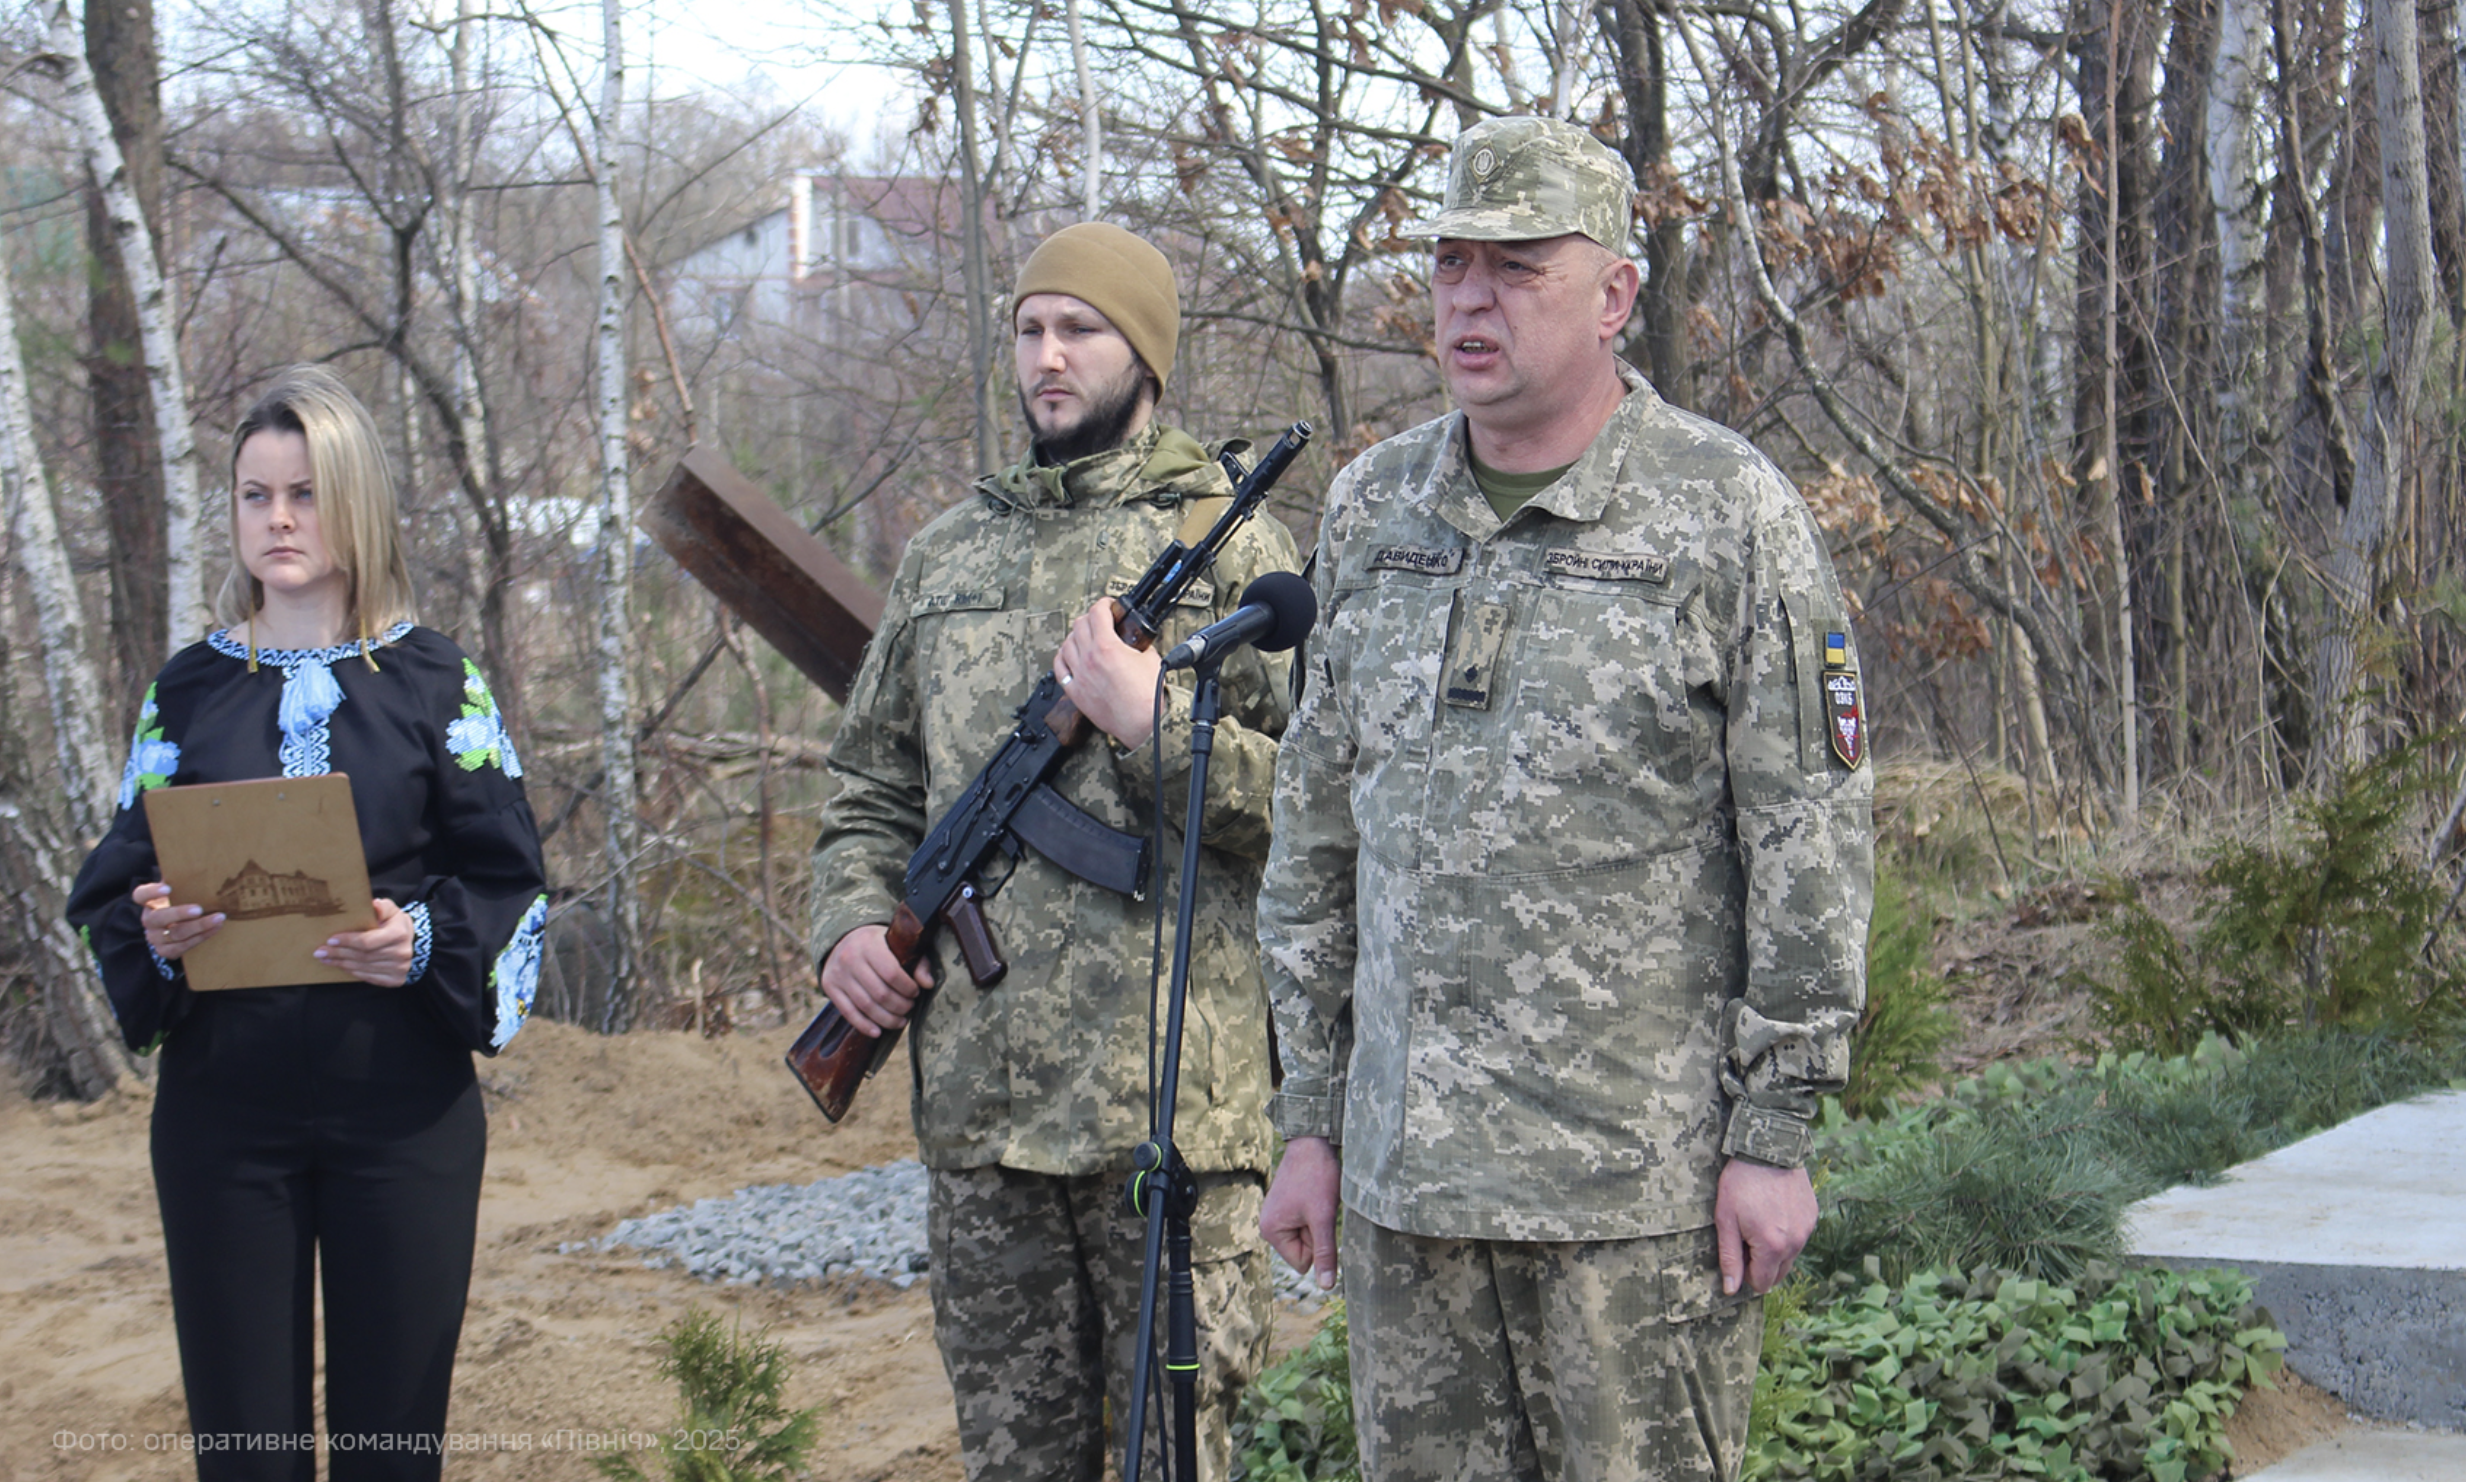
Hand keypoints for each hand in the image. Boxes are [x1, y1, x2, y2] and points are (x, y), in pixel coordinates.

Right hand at [134, 882, 222, 960]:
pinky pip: (182, 947)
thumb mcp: (180, 889)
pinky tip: (215, 928)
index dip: (152, 892)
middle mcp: (148, 920)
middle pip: (158, 918)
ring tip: (219, 918)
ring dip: (199, 927)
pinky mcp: (165, 950)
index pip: (140, 895)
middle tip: (199, 909)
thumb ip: (184, 879)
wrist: (180, 926)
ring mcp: (155, 937)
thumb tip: (203, 861)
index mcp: (149, 902)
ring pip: (175, 934)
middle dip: (180, 914)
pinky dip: (201, 937)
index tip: (168, 888)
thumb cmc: (183, 901)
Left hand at [318, 898, 415, 986]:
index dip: (347, 941)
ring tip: (325, 958)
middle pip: (362, 956)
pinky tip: (341, 966)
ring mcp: (399, 969)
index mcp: (399, 934)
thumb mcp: (392, 911)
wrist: (413, 944)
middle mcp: (401, 953)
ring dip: (341, 964)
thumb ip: (382, 907)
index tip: (330, 940)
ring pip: (362, 968)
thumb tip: (373, 904)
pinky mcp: (395, 980)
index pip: (367, 941)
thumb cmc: (396, 925)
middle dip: (338, 953)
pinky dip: (352, 972)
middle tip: (320, 951)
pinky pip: (368, 977)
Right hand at [819, 923, 932, 1036]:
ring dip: (887, 1019)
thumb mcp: (899, 946)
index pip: (892, 973)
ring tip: (900, 1021)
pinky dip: (864, 1025)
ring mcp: (838, 973)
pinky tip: (878, 1032)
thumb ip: (918, 963)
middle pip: (880, 993)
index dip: (908, 988)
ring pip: (866, 1006)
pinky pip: (848, 1012)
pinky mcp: (829, 986)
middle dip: (900, 1006)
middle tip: (909, 1007)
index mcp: (870, 944)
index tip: (915, 992)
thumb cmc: (880, 945)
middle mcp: (850, 957)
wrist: (845, 938)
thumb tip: (928, 984)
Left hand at [1053, 599, 1163, 748]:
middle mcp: (1089, 659)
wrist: (1143, 724)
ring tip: (1085, 636)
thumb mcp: (1150, 658)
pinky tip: (1070, 656)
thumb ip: (1138, 643)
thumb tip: (1134, 638)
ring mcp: (1080, 676)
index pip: (1097, 613)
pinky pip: (1060, 669)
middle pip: (1079, 625)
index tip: (1108, 606)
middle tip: (1100, 620)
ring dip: (1076, 636)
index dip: (1104, 604)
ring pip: (1066, 644)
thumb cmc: (1149, 696)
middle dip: (1091, 618)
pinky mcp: (1076, 692)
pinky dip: (1063, 657)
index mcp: (1106, 647)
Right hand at [1262, 1135, 1341, 1290]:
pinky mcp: (1286, 1207)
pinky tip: (1314, 1195)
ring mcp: (1276, 1216)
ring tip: (1317, 1200)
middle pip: (1304, 1251)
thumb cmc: (1317, 1177)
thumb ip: (1325, 1253)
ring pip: (1307, 1236)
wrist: (1313, 1142)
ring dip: (1318, 1222)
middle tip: (1317, 1207)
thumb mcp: (1323, 1218)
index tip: (1315, 1217)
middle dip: (1316, 1232)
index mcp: (1271, 1231)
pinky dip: (1315, 1213)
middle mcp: (1268, 1226)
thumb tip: (1327, 1286)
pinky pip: (1306, 1223)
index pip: (1302, 1263)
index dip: (1316, 1244)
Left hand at [1715, 1159, 1818, 1294]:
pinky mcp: (1812, 1216)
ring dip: (1774, 1250)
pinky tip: (1773, 1211)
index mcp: (1773, 1247)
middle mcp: (1796, 1243)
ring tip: (1759, 1221)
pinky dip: (1786, 1233)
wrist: (1769, 1148)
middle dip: (1761, 1265)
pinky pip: (1799, 1238)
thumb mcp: (1725, 1219)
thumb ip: (1730, 1257)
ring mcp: (1807, 1229)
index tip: (1737, 1251)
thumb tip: (1731, 1290)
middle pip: (1778, 1274)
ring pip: (1790, 1257)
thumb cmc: (1741, 1183)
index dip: (1745, 1273)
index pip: (1762, 1283)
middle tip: (1746, 1237)